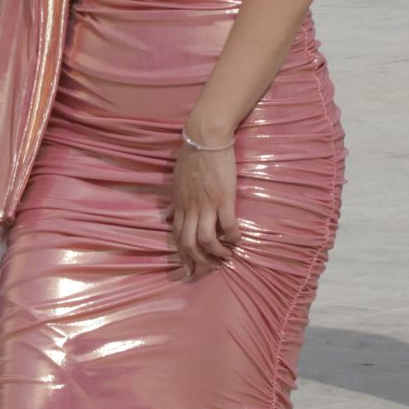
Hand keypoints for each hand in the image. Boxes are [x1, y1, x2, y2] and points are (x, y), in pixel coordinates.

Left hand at [169, 145, 239, 279]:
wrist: (204, 137)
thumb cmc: (192, 156)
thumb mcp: (177, 181)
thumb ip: (175, 201)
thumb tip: (170, 215)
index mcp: (179, 205)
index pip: (176, 237)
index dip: (182, 257)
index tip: (188, 271)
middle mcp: (190, 208)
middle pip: (189, 244)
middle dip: (199, 262)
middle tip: (210, 269)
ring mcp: (206, 204)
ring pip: (206, 240)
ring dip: (216, 253)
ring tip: (225, 257)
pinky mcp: (224, 198)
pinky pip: (228, 225)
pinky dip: (233, 237)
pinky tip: (238, 240)